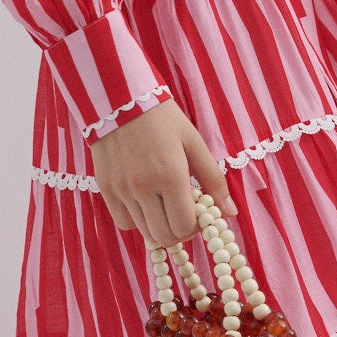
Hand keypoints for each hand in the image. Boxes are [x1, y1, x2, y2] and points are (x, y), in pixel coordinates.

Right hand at [89, 99, 232, 248]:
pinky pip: (124, 222)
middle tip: (182, 214)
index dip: (195, 227)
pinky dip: (137, 220)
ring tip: (164, 204)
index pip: (184, 226)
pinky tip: (144, 201)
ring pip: (144, 232)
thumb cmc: (162, 119)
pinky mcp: (106, 189)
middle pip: (164, 237)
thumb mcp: (193, 143)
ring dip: (159, 225)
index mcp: (170, 175)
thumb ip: (213, 180)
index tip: (198, 214)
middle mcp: (143, 187)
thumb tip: (230, 212)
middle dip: (178, 231)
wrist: (119, 99)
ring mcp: (122, 190)